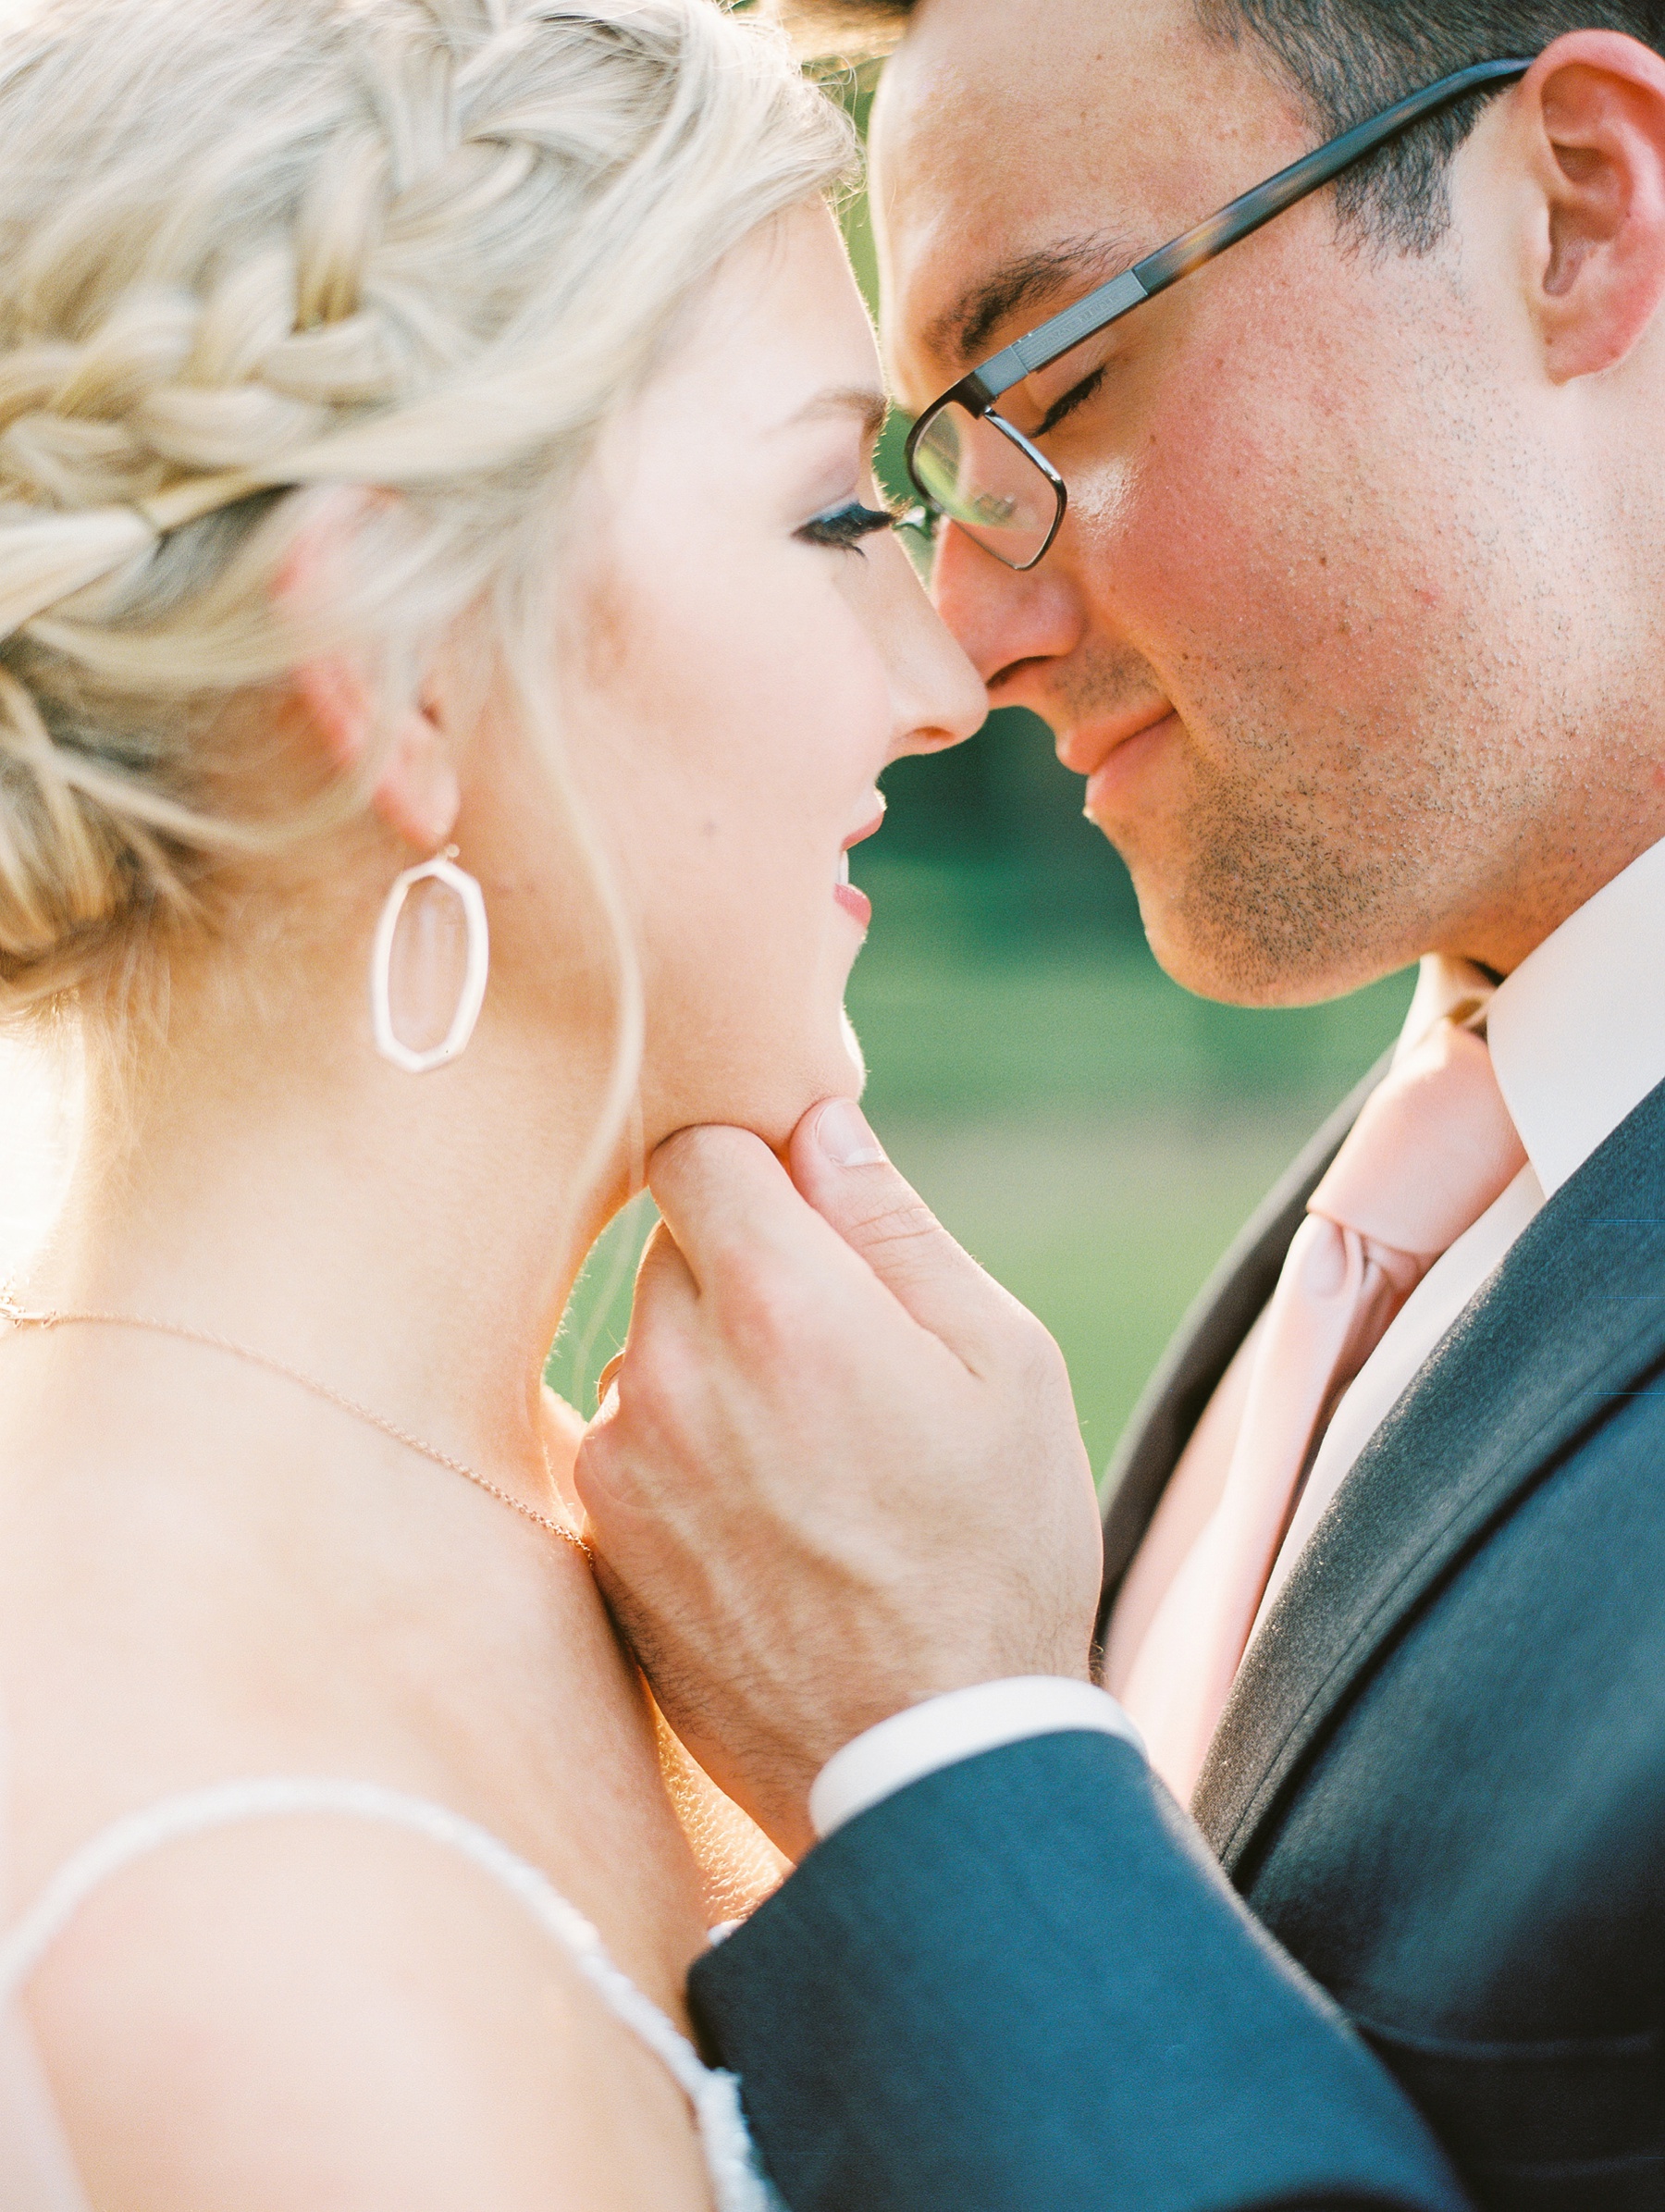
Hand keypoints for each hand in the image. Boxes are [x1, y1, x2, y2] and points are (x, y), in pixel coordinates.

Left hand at [574, 1099, 1101, 1857]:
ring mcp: (621, 1465)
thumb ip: (893, 1226)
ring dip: (712, 1367)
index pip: (697, 1150)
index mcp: (781, 1304)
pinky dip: (684, 1454)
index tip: (810, 1216)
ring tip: (815, 1462)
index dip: (759, 1167)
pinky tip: (771, 1523)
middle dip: (747, 1270)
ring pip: (651, 1347)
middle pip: (671, 1246)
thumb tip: (819, 1122)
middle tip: (845, 1359)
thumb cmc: (995, 1556)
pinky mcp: (600, 1543)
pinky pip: (630, 1443)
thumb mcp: (1002, 1366)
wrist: (926, 1764)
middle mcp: (673, 1372)